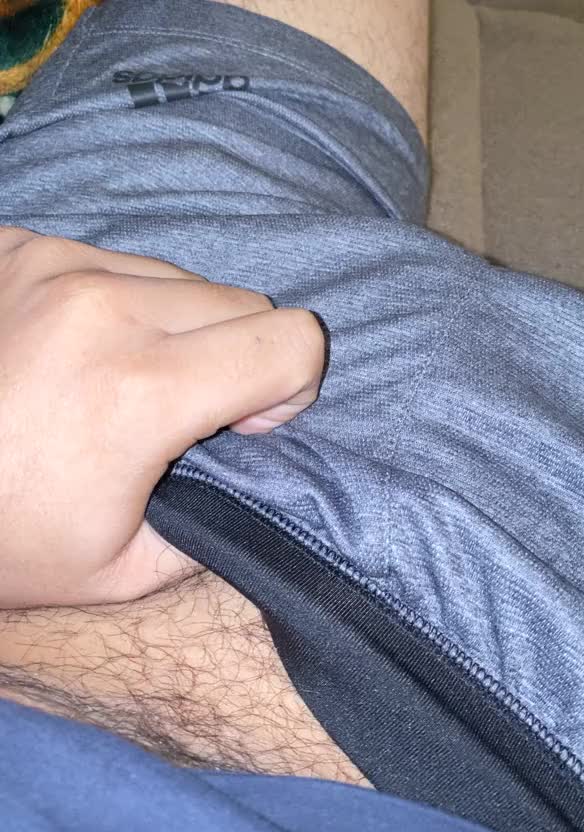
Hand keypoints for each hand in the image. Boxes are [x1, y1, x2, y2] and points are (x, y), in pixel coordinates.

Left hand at [0, 228, 324, 607]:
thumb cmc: (4, 539)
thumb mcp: (125, 571)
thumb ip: (223, 519)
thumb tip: (263, 469)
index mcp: (139, 391)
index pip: (293, 343)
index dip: (292, 389)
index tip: (246, 425)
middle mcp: (100, 307)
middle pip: (246, 303)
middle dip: (238, 359)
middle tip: (185, 411)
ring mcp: (52, 265)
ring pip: (184, 279)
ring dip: (178, 329)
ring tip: (122, 379)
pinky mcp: (17, 247)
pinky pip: (118, 263)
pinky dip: (118, 307)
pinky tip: (75, 352)